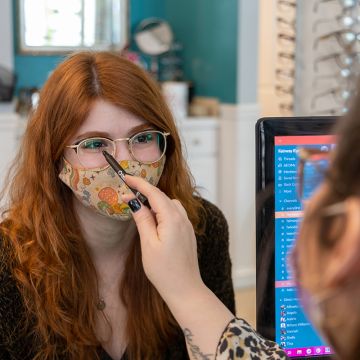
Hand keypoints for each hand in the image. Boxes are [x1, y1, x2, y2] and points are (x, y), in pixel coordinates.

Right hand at [122, 175, 205, 304]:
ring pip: (170, 204)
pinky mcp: (187, 232)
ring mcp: (187, 225)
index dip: (139, 183)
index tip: (126, 177)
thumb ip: (142, 219)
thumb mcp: (149, 244)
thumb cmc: (164, 270)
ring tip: (140, 210)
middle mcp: (182, 218)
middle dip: (145, 192)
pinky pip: (175, 214)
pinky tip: (155, 221)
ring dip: (155, 202)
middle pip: (162, 197)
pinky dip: (163, 211)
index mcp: (172, 219)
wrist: (185, 289)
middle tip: (128, 194)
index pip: (154, 193)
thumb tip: (134, 201)